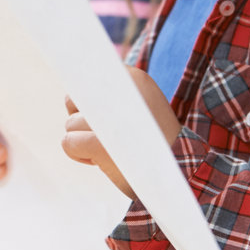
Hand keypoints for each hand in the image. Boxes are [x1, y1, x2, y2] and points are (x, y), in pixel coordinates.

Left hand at [60, 68, 180, 196]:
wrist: (180, 171)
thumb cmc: (154, 142)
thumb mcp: (140, 106)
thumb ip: (112, 95)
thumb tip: (73, 93)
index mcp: (133, 78)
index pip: (87, 78)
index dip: (86, 100)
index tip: (98, 115)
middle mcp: (120, 92)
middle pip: (74, 99)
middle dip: (83, 120)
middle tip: (106, 136)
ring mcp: (109, 118)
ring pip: (70, 123)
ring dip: (83, 140)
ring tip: (111, 150)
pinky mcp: (100, 143)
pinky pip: (68, 143)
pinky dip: (78, 154)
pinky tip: (99, 161)